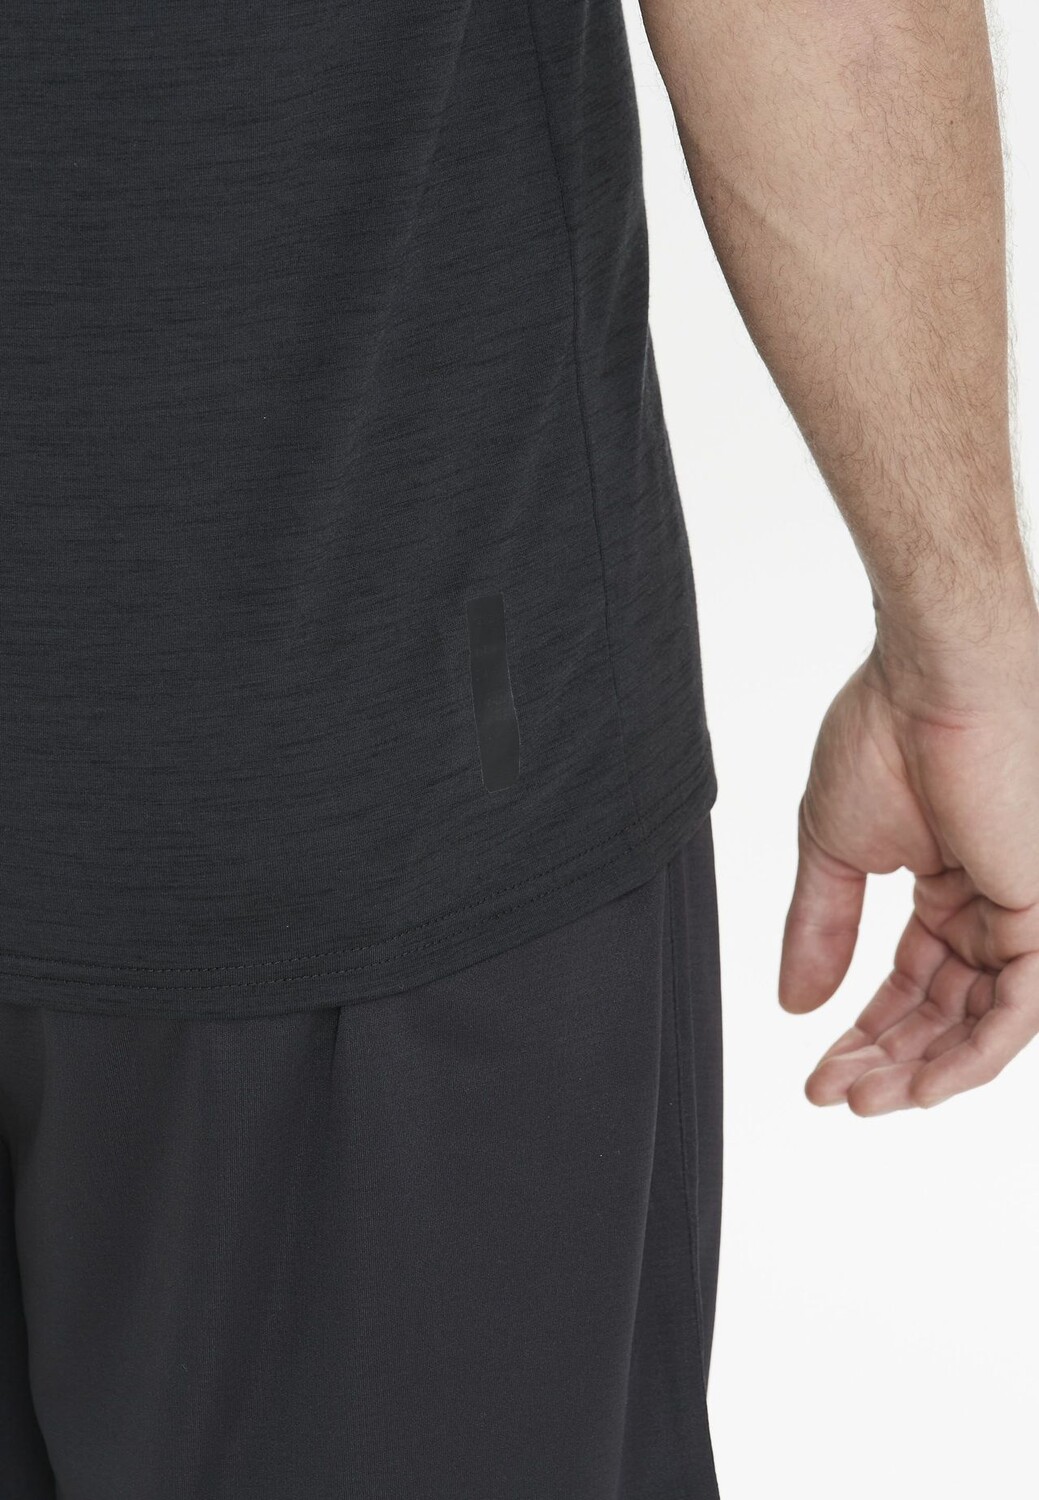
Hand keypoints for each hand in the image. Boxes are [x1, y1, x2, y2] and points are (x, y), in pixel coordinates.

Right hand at [779, 624, 1038, 1112]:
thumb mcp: (835, 851)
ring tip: (864, 1100)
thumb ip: (819, 929)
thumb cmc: (884, 735)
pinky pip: (1017, 1013)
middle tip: (835, 1094)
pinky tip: (917, 1085)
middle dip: (887, 1060)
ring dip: (922, 1072)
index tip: (816, 1072)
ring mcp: (1022, 914)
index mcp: (946, 885)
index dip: (864, 1033)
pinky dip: (970, 1057)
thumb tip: (793, 1004)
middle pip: (943, 1013)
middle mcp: (992, 907)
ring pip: (981, 1025)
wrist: (930, 680)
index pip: (911, 983)